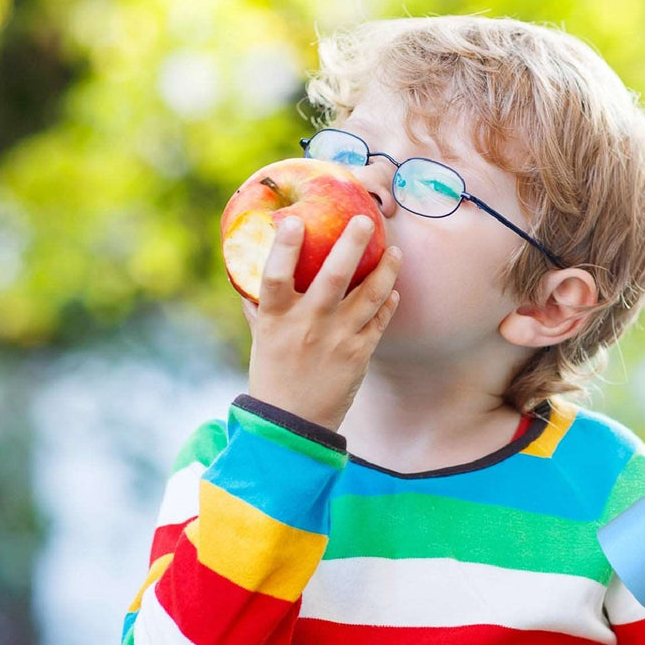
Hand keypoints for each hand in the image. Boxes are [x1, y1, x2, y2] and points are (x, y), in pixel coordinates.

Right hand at [242, 214, 401, 431]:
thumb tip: (249, 276)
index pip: (276, 275)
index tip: (296, 220)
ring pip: (369, 296)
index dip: (286, 247)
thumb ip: (260, 307)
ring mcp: (337, 339)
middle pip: (334, 277)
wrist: (293, 424)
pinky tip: (393, 288)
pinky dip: (389, 302)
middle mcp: (308, 325)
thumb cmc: (273, 377)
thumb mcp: (261, 340)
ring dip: (386, 270)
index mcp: (277, 318)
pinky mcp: (360, 355)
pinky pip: (380, 321)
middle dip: (352, 244)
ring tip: (395, 252)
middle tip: (366, 220)